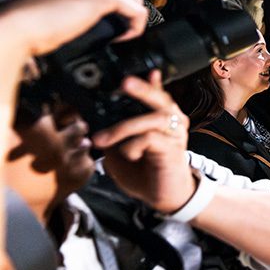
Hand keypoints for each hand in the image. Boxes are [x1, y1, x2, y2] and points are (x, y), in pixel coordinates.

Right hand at [0, 0, 147, 59]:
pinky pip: (135, 9)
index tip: (110, 37)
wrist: (16, 27)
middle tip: (120, 37)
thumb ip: (65, 27)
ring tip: (123, 38)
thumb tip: (76, 41)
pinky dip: (134, 26)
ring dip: (132, 20)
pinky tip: (121, 39)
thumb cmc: (24, 33)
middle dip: (125, 15)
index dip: (110, 16)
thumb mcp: (49, 29)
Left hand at [92, 71, 194, 214]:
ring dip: (122, 128)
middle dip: (142, 89)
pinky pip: (149, 138)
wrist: (162, 196)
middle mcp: (172, 120)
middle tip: (125, 82)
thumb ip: (115, 131)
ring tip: (101, 140)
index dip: (147, 82)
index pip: (155, 93)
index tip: (131, 73)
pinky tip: (129, 155)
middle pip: (160, 98)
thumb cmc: (143, 171)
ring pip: (151, 118)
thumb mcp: (121, 148)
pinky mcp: (173, 147)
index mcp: (160, 117)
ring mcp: (174, 133)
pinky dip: (132, 146)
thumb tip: (95, 117)